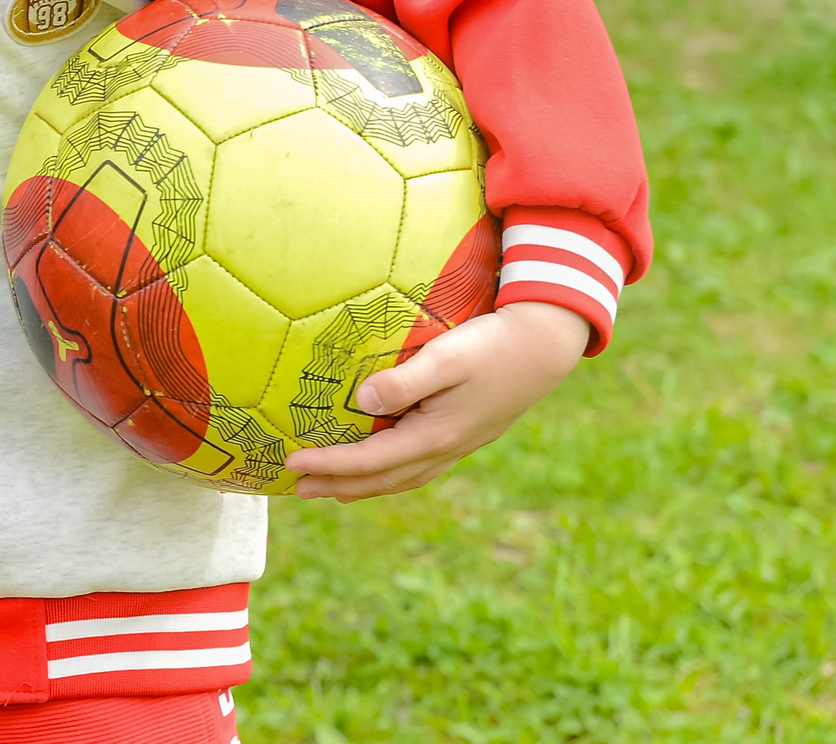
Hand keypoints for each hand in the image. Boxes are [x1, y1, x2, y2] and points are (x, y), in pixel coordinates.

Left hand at [287, 301, 590, 500]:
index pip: (369, 460)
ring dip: (363, 486)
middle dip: (337, 485)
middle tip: (295, 490)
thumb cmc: (491, 345)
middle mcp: (445, 448)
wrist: (544, 345)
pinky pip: (416, 466)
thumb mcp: (445, 357)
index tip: (290, 463)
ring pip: (401, 477)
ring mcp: (457, 445)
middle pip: (382, 479)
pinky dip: (390, 474)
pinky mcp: (464, 434)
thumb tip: (362, 403)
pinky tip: (380, 466)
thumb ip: (403, 381)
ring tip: (330, 488)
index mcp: (436, 435)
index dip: (328, 464)